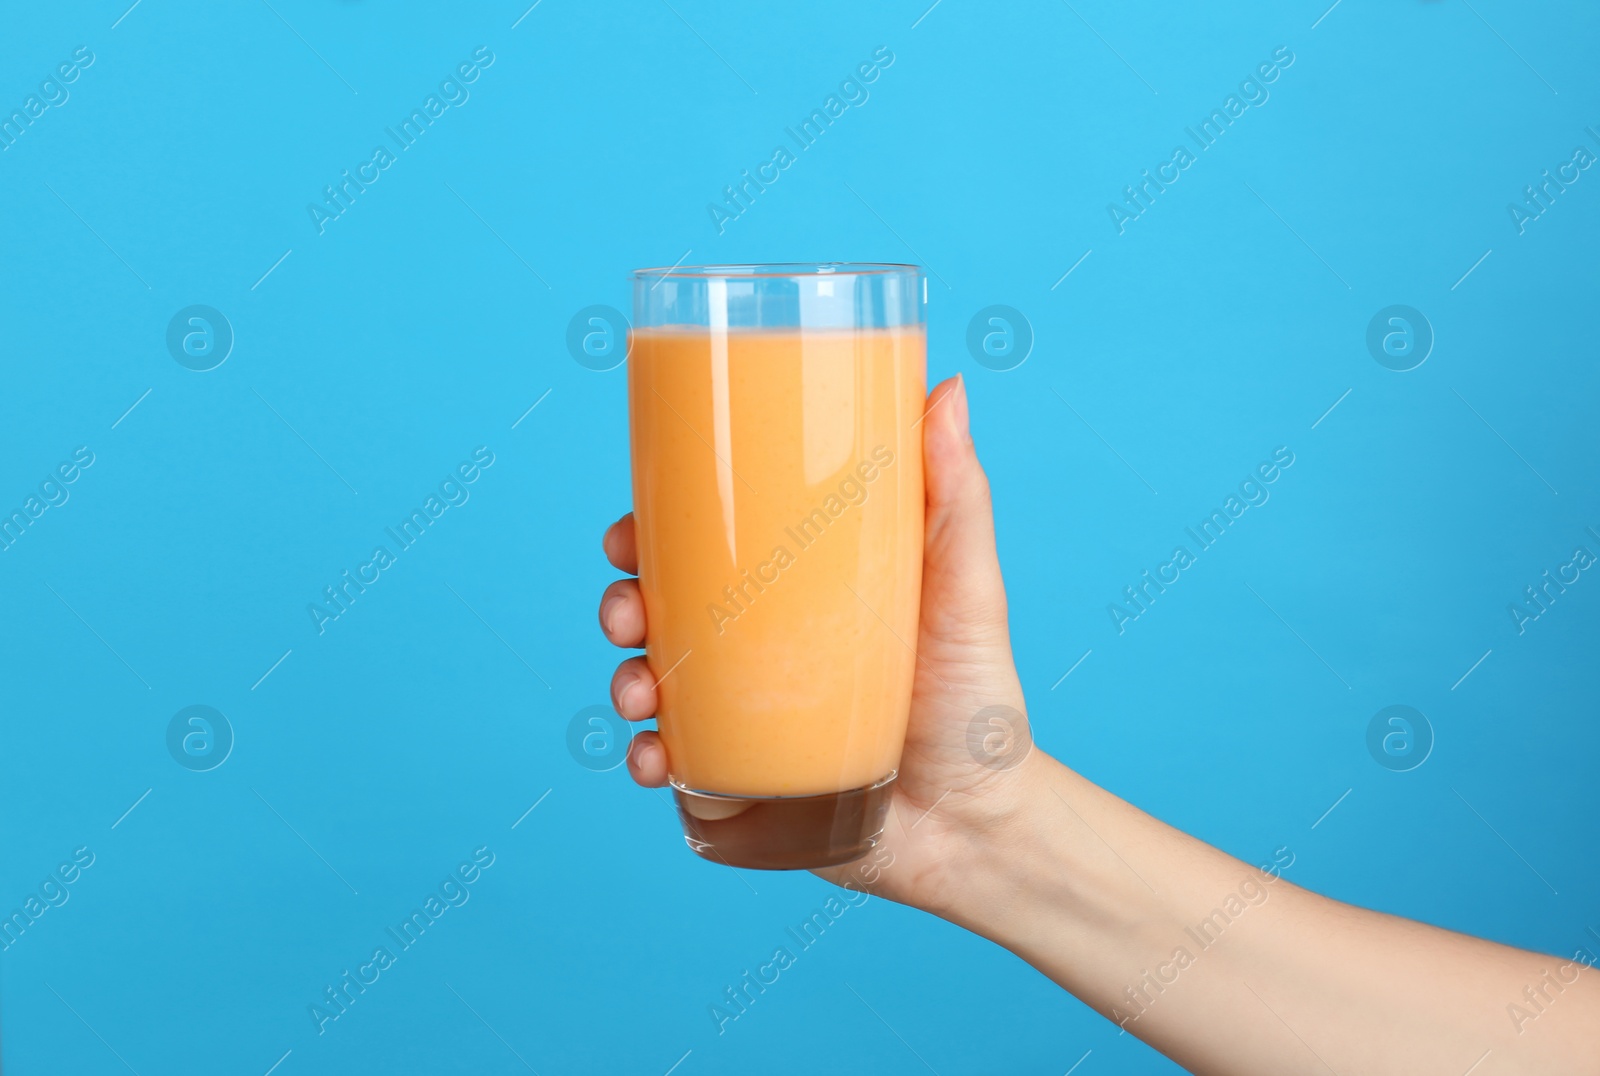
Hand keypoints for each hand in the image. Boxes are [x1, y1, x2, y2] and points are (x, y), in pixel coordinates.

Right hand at [597, 374, 1044, 911]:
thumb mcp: (966, 589)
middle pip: (663, 611)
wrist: (979, 825)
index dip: (654, 533)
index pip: (709, 549)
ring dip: (624, 679)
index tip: (629, 528)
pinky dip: (648, 758)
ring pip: (653, 683)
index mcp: (798, 596)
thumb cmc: (976, 699)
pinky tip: (654, 759)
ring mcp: (745, 717)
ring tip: (639, 692)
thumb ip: (957, 496)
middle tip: (624, 611)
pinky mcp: (740, 782)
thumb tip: (947, 387)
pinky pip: (673, 764)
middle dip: (622, 603)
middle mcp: (762, 651)